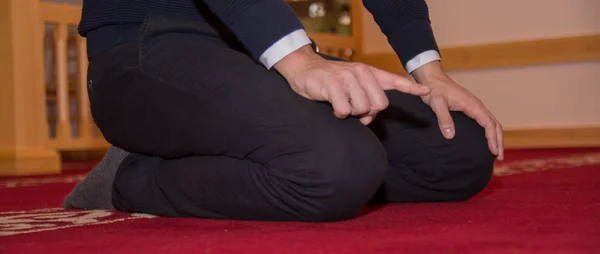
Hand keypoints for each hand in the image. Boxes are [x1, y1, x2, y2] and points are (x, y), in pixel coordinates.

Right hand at [274, 45, 430, 124]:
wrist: (305, 70)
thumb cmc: (330, 82)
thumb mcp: (351, 86)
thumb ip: (365, 99)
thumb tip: (370, 118)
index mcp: (369, 73)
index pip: (394, 81)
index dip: (411, 88)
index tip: (427, 91)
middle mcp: (361, 73)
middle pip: (379, 105)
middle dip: (367, 112)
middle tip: (353, 109)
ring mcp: (348, 78)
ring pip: (362, 109)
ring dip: (351, 113)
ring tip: (340, 103)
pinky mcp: (333, 85)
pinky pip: (345, 110)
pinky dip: (338, 113)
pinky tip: (332, 105)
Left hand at [413, 61, 503, 159]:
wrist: (432, 78)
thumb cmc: (434, 90)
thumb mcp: (436, 103)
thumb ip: (443, 118)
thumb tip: (450, 136)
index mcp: (472, 105)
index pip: (489, 124)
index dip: (493, 139)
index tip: (494, 152)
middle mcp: (477, 105)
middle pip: (494, 124)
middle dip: (499, 141)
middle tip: (500, 157)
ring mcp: (474, 106)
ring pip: (491, 122)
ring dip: (496, 136)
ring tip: (496, 152)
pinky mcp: (470, 107)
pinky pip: (484, 120)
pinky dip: (489, 131)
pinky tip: (486, 139)